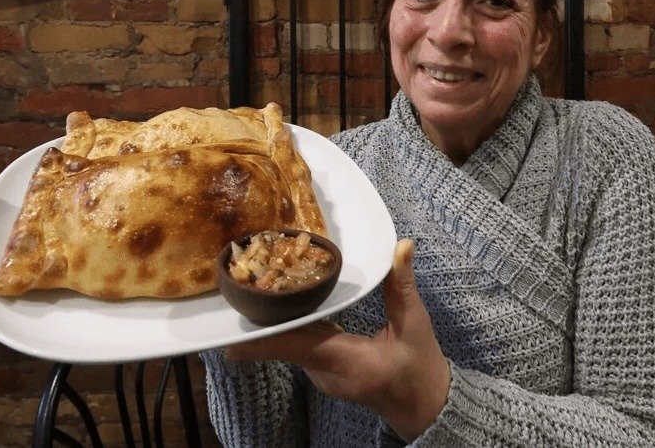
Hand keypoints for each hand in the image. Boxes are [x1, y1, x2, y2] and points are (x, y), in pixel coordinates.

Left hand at [226, 238, 449, 440]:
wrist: (424, 409)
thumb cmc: (420, 371)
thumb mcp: (415, 326)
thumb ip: (402, 285)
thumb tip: (401, 245)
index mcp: (347, 361)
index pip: (296, 347)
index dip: (262, 341)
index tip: (230, 334)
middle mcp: (326, 372)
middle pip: (285, 341)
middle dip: (264, 315)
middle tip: (245, 281)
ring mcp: (322, 374)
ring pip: (290, 343)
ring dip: (276, 318)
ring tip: (260, 284)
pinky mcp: (324, 370)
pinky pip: (300, 345)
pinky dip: (292, 325)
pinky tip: (286, 302)